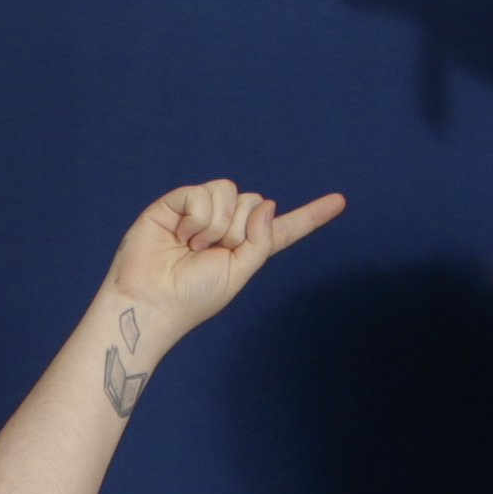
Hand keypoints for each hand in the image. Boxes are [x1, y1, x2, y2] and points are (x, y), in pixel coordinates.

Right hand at [106, 181, 346, 365]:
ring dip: (217, 224)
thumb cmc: (192, 297)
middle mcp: (225, 226)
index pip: (282, 228)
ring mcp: (200, 212)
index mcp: (245, 247)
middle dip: (238, 228)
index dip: (310, 216)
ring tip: (192, 246)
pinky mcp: (176, 203)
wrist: (152, 301)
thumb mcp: (239, 273)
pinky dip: (198, 215)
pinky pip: (204, 192)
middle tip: (210, 252)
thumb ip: (262, 240)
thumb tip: (266, 204)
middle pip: (255, 201)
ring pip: (232, 192)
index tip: (340, 202)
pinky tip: (181, 234)